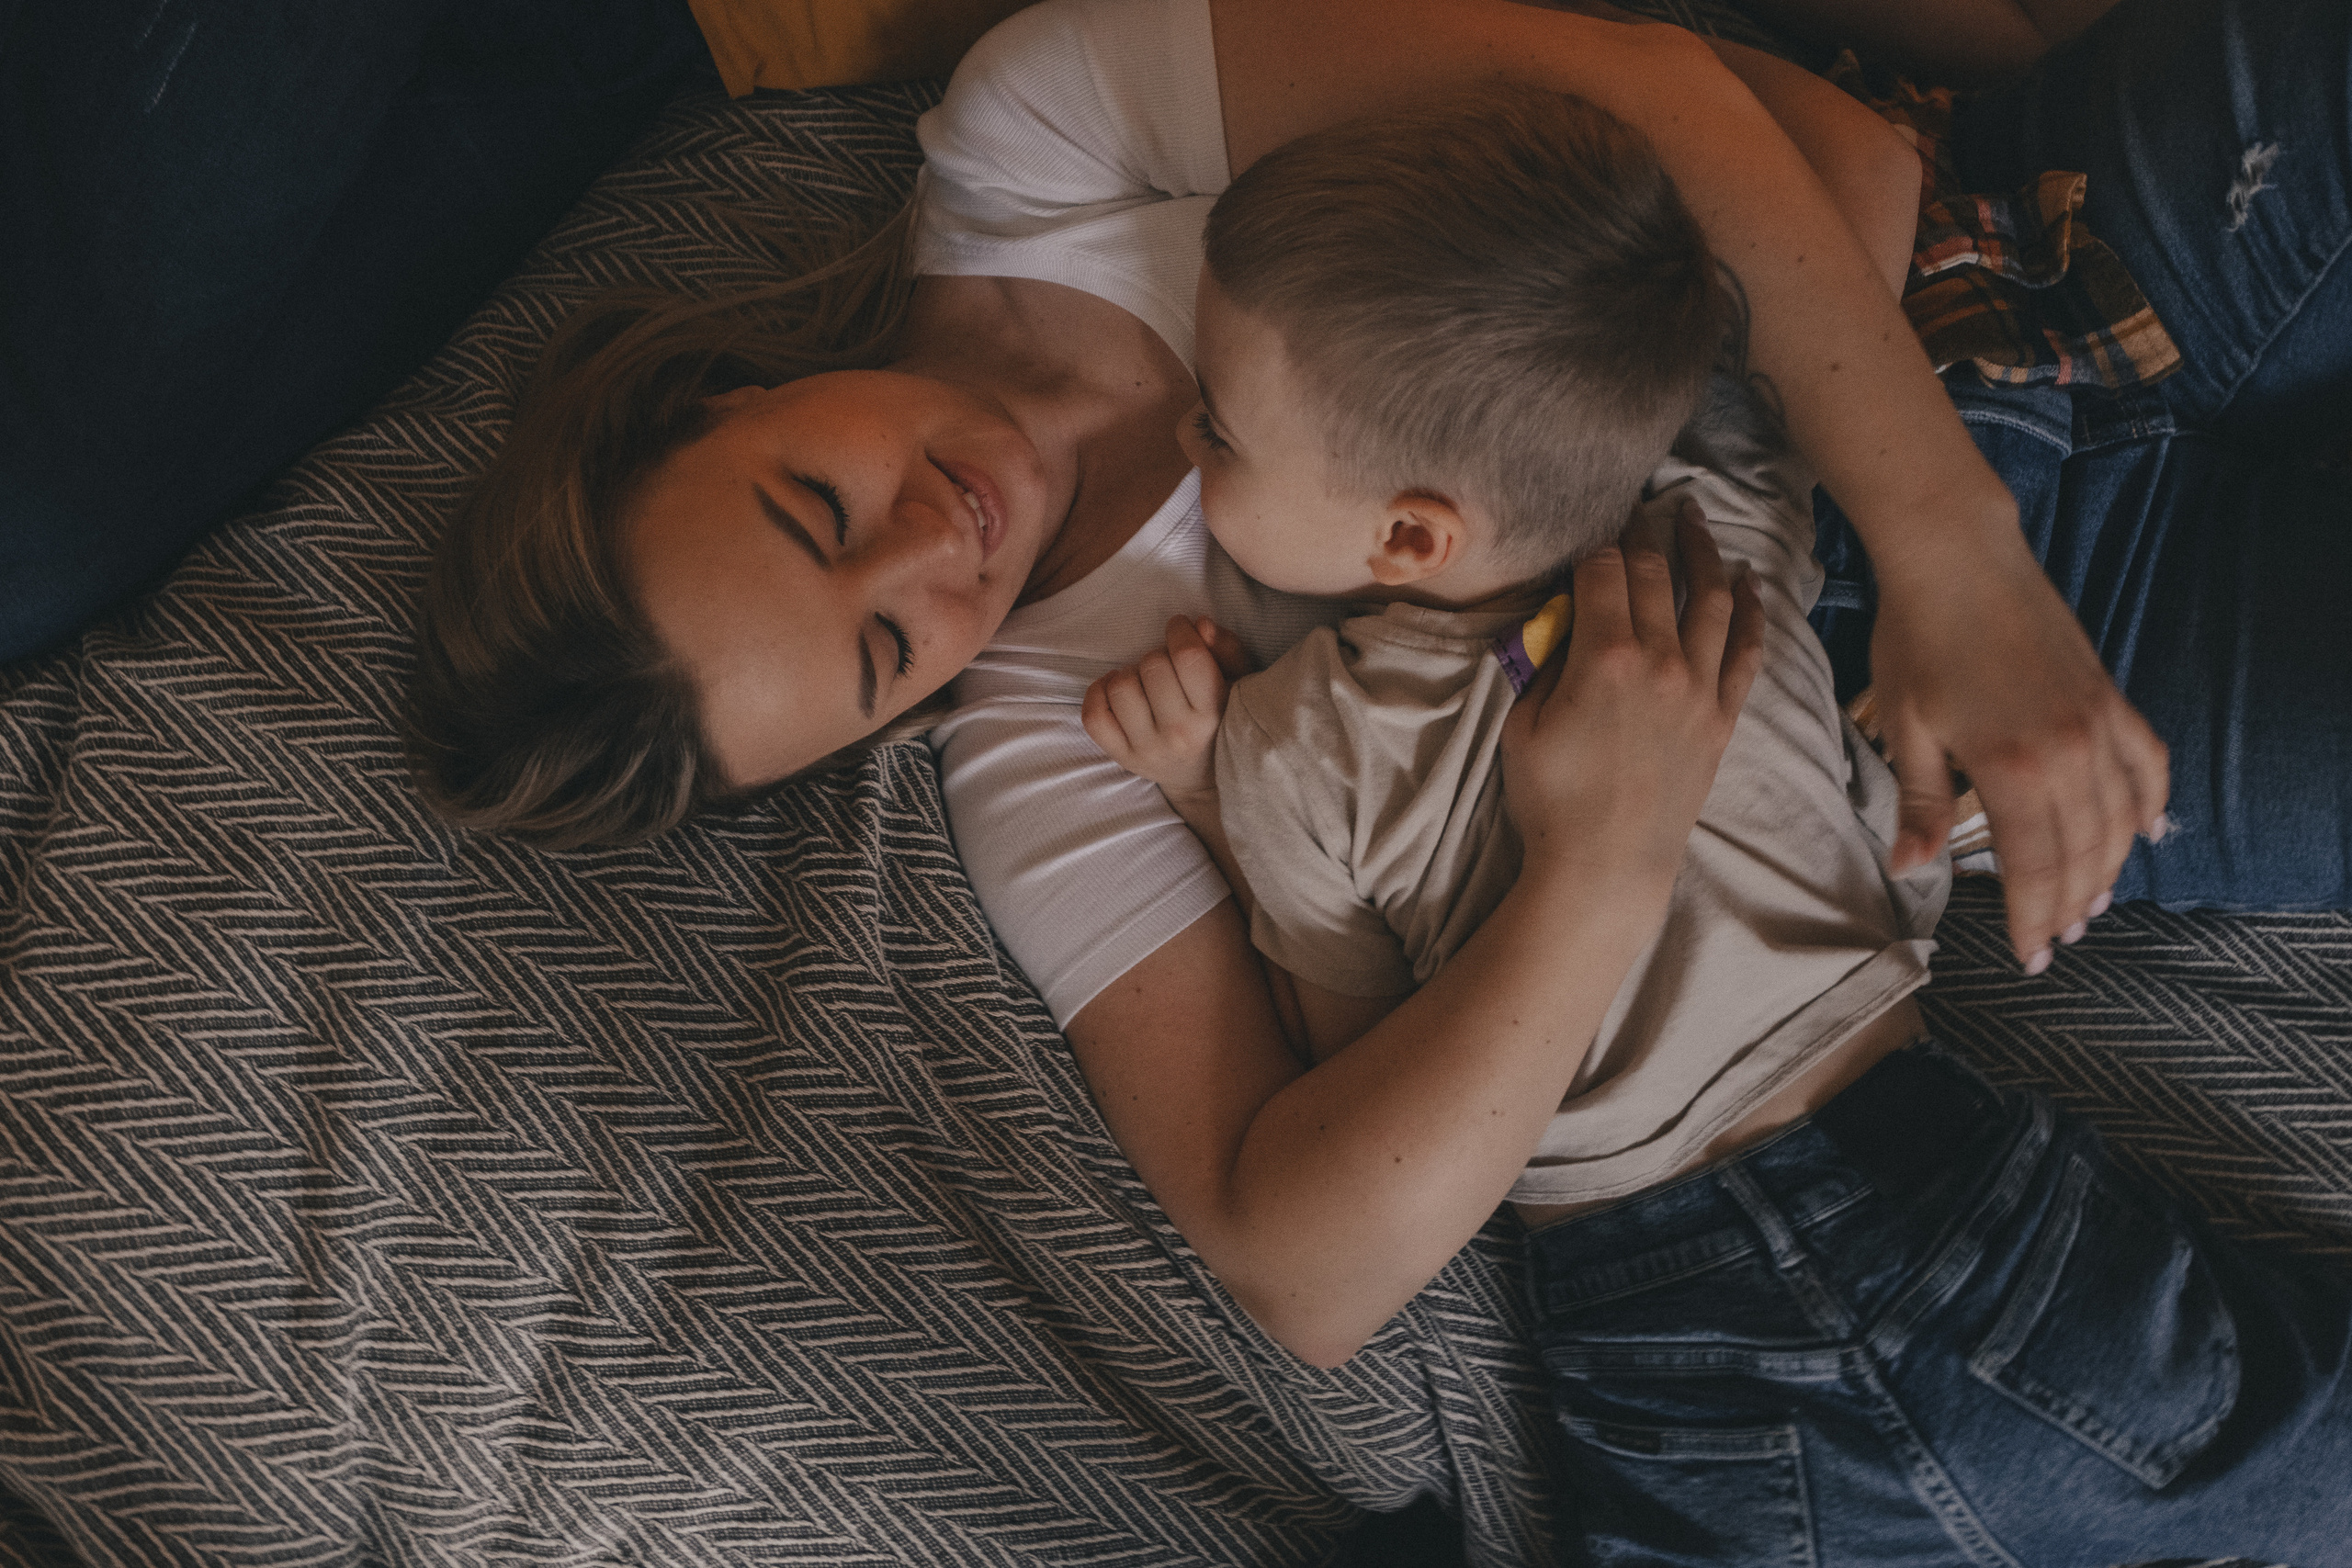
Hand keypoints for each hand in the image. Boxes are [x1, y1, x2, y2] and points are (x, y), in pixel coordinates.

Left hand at [1081, 615, 1249, 800]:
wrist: (1204, 774)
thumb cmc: (1221, 718)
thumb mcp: (1239, 682)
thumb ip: (1226, 648)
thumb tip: (1199, 624)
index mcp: (1213, 712)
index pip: (1187, 656)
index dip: (1179, 630)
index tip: (1179, 628)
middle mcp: (1179, 734)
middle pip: (1152, 665)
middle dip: (1158, 655)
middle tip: (1167, 665)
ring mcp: (1146, 748)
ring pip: (1120, 686)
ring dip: (1130, 674)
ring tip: (1144, 682)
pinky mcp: (1122, 756)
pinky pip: (1093, 716)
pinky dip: (1099, 693)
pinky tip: (1118, 692)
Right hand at [1502, 499, 1763, 896]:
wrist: (1607, 866)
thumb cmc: (1552, 800)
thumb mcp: (1522, 725)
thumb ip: (1544, 666)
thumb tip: (1563, 630)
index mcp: (1603, 656)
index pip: (1603, 572)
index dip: (1596, 545)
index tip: (1594, 530)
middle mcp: (1659, 661)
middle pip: (1657, 575)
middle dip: (1648, 533)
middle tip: (1647, 505)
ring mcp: (1698, 688)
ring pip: (1711, 599)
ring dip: (1703, 552)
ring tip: (1695, 520)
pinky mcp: (1721, 718)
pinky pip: (1746, 651)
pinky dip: (1752, 611)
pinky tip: (1750, 582)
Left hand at [1869, 542, 2167, 970]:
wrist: (1958, 559)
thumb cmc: (1918, 640)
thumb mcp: (1906, 730)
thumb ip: (1921, 805)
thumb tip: (1909, 869)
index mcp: (2010, 769)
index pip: (2032, 867)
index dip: (2032, 916)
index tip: (2030, 955)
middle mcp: (2067, 753)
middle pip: (2080, 853)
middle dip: (2069, 905)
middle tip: (2059, 941)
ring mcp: (2096, 724)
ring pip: (2119, 818)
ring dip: (2109, 868)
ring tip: (2091, 905)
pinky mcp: (2108, 697)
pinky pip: (2146, 762)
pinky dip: (2150, 802)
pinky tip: (2149, 832)